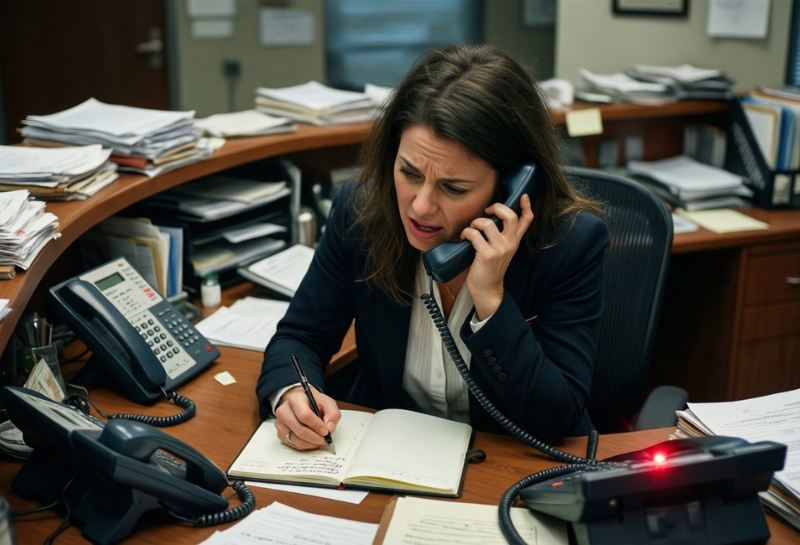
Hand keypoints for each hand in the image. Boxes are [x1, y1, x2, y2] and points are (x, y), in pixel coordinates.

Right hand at [274, 386, 340, 450]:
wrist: (299, 402)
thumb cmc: (313, 402)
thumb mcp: (327, 402)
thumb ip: (333, 414)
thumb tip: (330, 428)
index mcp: (295, 399)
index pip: (304, 416)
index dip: (317, 425)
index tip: (326, 431)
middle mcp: (284, 411)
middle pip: (300, 430)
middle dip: (316, 438)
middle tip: (325, 439)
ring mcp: (280, 423)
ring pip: (297, 440)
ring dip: (312, 443)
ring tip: (320, 439)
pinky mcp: (280, 434)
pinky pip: (294, 445)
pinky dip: (306, 445)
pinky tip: (312, 440)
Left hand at [462, 193, 533, 319]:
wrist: (487, 289)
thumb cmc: (489, 268)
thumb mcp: (500, 251)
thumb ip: (500, 237)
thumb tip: (490, 218)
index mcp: (514, 241)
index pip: (527, 221)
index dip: (527, 206)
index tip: (524, 196)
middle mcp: (510, 244)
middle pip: (510, 216)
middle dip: (497, 207)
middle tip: (487, 211)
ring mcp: (500, 249)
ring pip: (488, 223)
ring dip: (475, 222)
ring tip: (472, 228)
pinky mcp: (487, 255)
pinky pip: (475, 234)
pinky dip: (467, 233)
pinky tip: (464, 238)